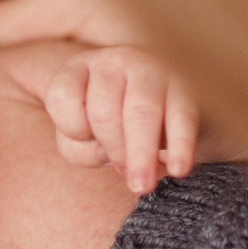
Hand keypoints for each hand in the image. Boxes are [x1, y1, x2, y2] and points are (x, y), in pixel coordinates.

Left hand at [43, 44, 198, 193]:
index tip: (91, 143)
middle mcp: (114, 62)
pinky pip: (181, 119)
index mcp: (80, 68)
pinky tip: (177, 169)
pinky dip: (179, 147)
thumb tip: (118, 159)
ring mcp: (152, 72)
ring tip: (141, 185)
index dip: (71, 129)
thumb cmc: (113, 127)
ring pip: (140, 114)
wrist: (167, 104)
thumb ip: (82, 149)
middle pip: (103, 112)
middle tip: (127, 178)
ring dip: (140, 155)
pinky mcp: (185, 92)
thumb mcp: (84, 136)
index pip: (62, 97)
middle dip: (112, 149)